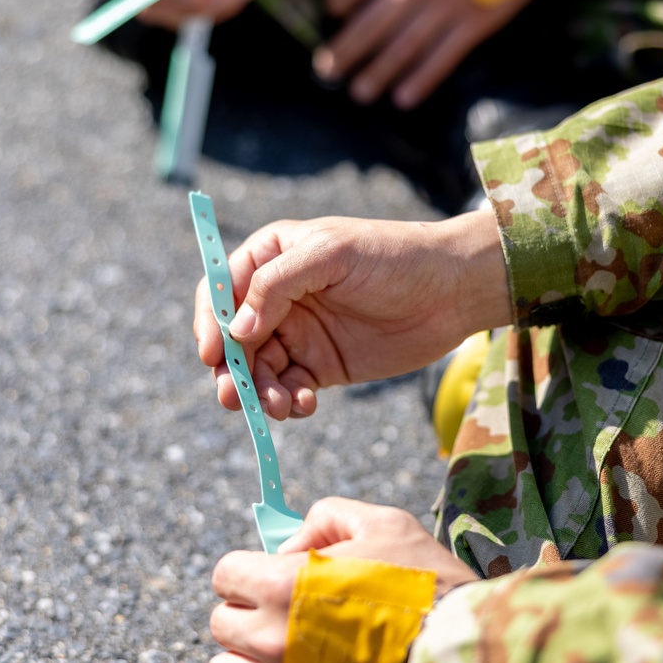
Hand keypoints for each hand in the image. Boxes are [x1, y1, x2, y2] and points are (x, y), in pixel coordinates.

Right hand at [193, 209, 509, 417]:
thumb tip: (238, 330)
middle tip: (234, 396)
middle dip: (230, 369)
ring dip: (258, 392)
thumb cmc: (393, 257)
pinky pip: (288, 389)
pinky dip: (288, 403)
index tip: (212, 353)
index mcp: (272, 256)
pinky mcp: (321, 365)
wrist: (452, 291)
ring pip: (258, 369)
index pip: (221, 289)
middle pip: (233, 338)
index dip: (210, 321)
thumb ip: (277, 285)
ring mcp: (299, 332)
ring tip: (277, 407)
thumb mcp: (331, 255)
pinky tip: (303, 406)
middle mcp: (278, 296)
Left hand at [208, 499, 474, 662]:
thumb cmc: (429, 587)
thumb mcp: (385, 524)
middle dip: (249, 613)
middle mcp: (271, 637)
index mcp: (283, 584)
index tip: (276, 577)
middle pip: (223, 622)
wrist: (463, 660)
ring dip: (245, 662)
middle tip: (289, 616)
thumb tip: (286, 547)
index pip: (226, 574)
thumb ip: (327, 519)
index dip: (250, 571)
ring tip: (282, 658)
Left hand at [314, 0, 561, 108]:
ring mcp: (444, 4)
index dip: (337, 2)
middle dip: (345, 52)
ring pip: (400, 49)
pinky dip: (420, 81)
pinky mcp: (474, 22)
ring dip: (376, 75)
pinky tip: (403, 98)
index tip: (336, 14)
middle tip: (328, 71)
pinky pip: (441, 59)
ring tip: (360, 93)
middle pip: (367, 25)